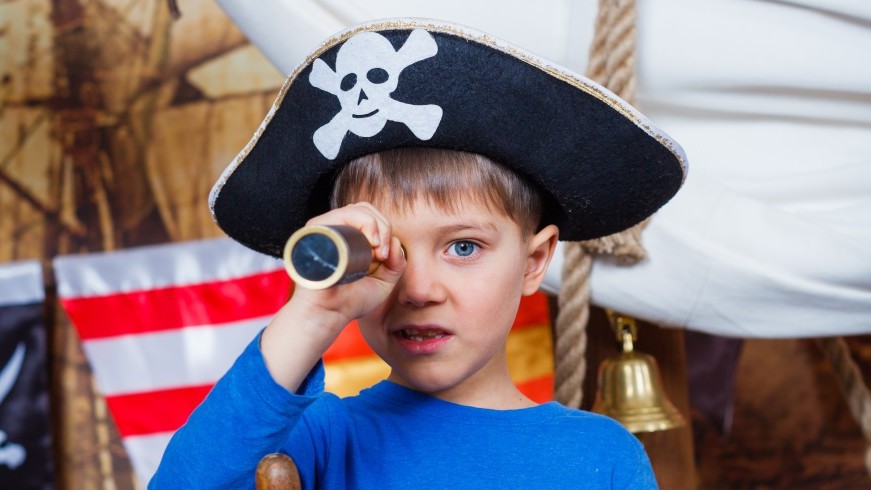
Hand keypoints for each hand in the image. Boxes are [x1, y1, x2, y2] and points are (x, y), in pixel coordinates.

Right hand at [259, 202, 404, 390]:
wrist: (329, 314)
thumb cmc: (352, 301)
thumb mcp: (384, 281)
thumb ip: (397, 263)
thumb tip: (396, 241)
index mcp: (350, 238)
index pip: (370, 215)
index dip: (384, 230)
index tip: (386, 256)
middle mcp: (337, 230)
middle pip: (365, 208)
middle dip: (383, 226)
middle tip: (382, 253)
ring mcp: (325, 230)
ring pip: (354, 209)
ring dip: (374, 225)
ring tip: (376, 250)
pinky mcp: (315, 233)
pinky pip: (338, 216)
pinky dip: (360, 223)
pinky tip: (368, 244)